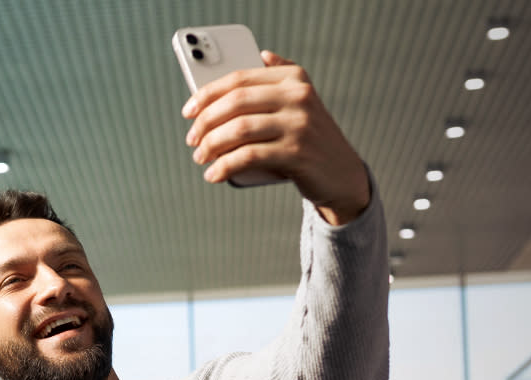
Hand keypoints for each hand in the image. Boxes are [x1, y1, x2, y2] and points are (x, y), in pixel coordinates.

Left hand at [181, 51, 370, 224]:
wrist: (342, 173)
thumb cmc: (310, 138)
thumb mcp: (300, 101)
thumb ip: (280, 77)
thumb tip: (260, 55)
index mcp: (293, 78)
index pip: (239, 78)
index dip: (207, 94)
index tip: (188, 111)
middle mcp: (298, 96)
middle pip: (235, 103)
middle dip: (205, 122)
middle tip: (192, 139)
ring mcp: (299, 124)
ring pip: (239, 129)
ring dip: (211, 145)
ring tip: (201, 157)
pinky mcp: (296, 153)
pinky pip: (248, 156)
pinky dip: (225, 167)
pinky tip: (215, 174)